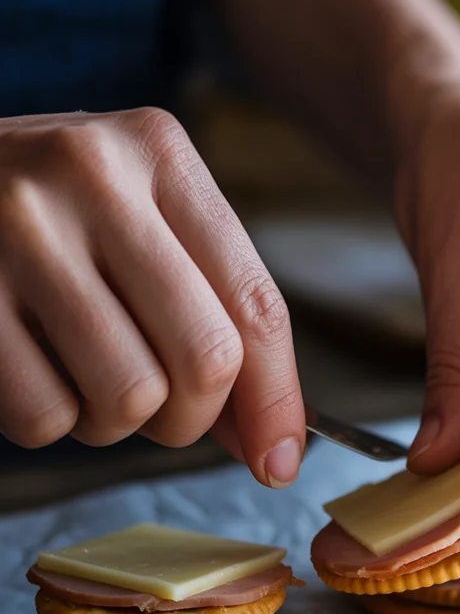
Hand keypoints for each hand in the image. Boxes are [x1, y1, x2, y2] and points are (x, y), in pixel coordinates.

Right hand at [0, 109, 303, 484]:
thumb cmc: (56, 215)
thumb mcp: (141, 225)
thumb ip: (213, 314)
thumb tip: (272, 444)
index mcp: (158, 153)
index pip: (255, 302)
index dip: (277, 399)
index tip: (279, 460)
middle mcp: (93, 177)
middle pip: (206, 357)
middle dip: (194, 417)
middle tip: (164, 412)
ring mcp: (19, 230)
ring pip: (129, 396)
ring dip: (118, 422)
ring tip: (87, 377)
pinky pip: (46, 416)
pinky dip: (51, 421)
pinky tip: (33, 369)